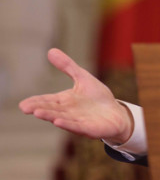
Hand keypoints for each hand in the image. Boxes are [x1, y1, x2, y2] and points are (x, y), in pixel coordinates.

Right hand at [18, 48, 133, 143]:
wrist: (117, 114)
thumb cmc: (98, 98)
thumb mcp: (83, 78)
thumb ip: (67, 66)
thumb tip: (51, 50)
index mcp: (64, 101)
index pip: (47, 101)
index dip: (35, 102)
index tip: (23, 104)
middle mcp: (68, 112)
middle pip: (52, 110)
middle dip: (39, 109)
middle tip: (26, 108)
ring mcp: (78, 121)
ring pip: (62, 119)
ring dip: (50, 116)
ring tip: (38, 113)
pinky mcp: (90, 129)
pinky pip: (78, 127)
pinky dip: (68, 125)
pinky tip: (58, 122)